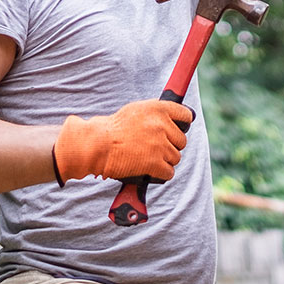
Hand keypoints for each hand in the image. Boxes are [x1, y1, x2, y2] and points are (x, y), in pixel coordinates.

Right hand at [52, 99, 193, 183]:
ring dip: (164, 161)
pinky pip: (169, 172)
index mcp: (158, 109)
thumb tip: (171, 121)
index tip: (177, 130)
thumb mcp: (135, 110)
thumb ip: (154, 114)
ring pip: (175, 158)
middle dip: (170, 146)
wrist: (98, 144)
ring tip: (147, 158)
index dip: (182, 124)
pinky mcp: (155, 163)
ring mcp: (160, 145)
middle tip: (154, 148)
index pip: (185, 115)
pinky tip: (149, 169)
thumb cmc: (111, 129)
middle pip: (181, 141)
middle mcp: (162, 125)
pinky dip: (160, 174)